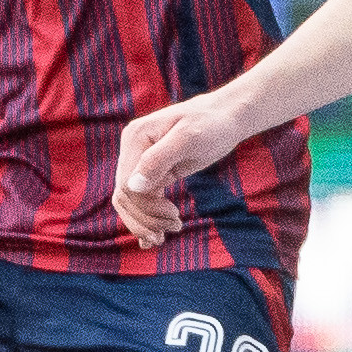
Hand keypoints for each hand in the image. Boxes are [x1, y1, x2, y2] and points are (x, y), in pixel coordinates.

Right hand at [114, 97, 247, 249]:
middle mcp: (132, 149)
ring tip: (171, 232)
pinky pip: (142, 198)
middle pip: (125, 197)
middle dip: (146, 218)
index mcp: (135, 138)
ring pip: (131, 201)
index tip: (175, 215)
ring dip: (147, 222)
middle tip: (175, 228)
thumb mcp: (188, 138)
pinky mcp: (153, 171)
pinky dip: (149, 217)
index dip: (145, 208)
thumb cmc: (211, 123)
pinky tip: (159, 235)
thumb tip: (132, 187)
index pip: (126, 185)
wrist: (226, 117)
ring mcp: (140, 160)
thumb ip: (158, 160)